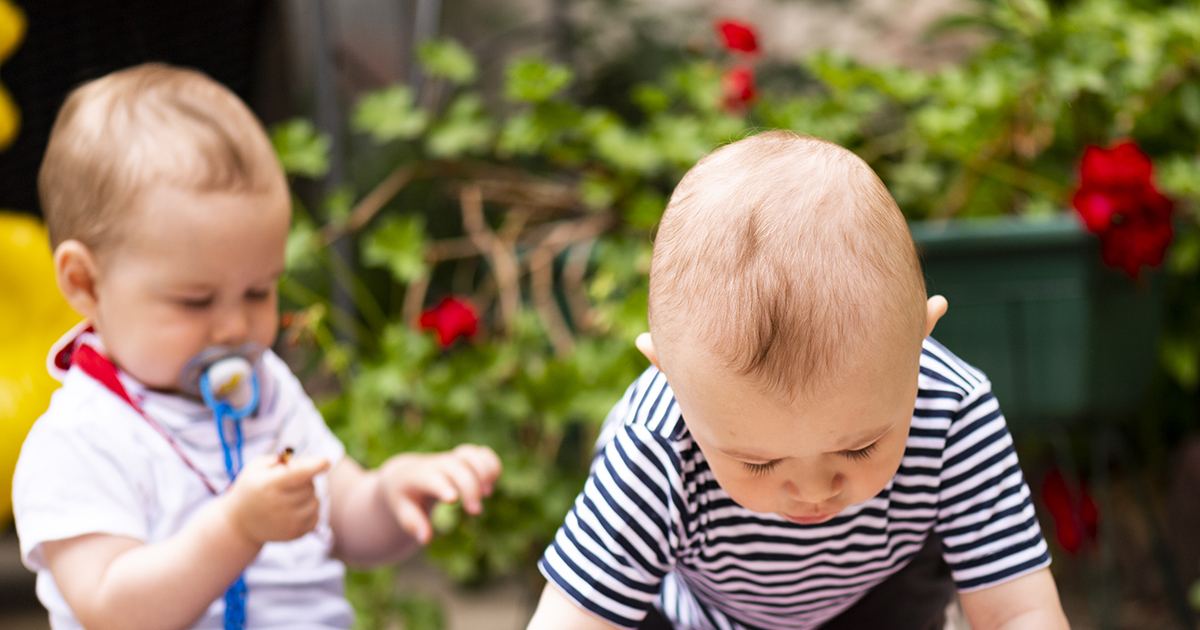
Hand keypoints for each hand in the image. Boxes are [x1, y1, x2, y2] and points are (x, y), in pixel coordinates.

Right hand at [222, 454, 330, 545]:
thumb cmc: (252, 489)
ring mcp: (287, 522)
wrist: (240, 524)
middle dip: (306, 481)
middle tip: (290, 483)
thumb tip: (310, 463)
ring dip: (309, 496)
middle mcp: (277, 505)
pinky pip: (316, 516)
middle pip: (310, 487)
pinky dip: (310, 510)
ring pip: (316, 502)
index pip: (298, 474)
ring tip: (291, 496)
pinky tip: (294, 510)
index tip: (326, 461)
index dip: (314, 466)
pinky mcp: (295, 534)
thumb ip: (282, 461)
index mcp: (267, 485)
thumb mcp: (257, 468)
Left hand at [379, 445, 501, 543]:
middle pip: (457, 467)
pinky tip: (492, 484)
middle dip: (470, 487)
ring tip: (488, 494)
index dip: (443, 486)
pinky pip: (483, 455)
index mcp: (417, 476)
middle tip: (475, 511)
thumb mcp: (402, 510)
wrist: (407, 474)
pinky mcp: (465, 457)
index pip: (431, 477)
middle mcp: (437, 463)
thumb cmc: (405, 497)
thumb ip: (413, 523)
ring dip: (485, 472)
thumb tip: (425, 538)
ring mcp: (452, 458)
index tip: (454, 500)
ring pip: (472, 455)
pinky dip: (492, 466)